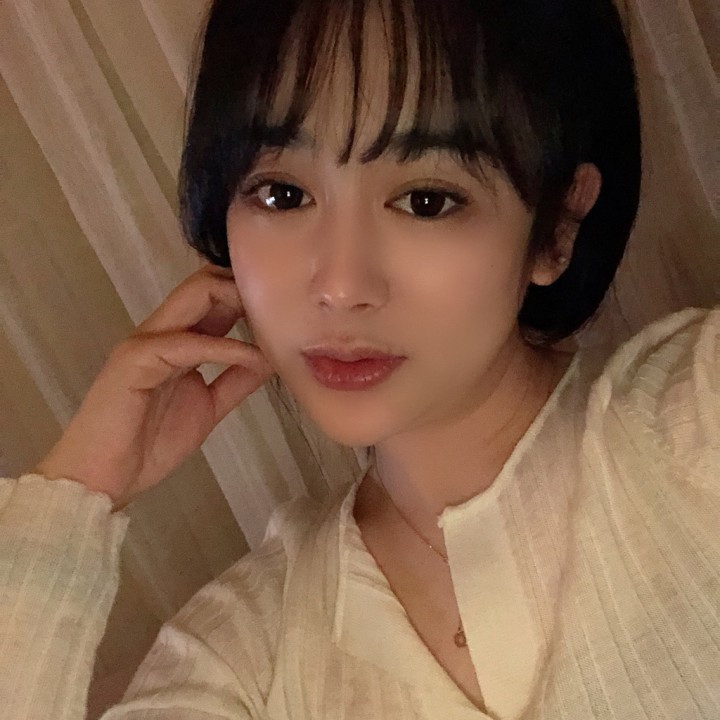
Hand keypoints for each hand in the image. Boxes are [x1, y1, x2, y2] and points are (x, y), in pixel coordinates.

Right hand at [31, 263, 274, 510]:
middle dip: (244, 285)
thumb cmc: (149, 444)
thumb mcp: (209, 407)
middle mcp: (160, 332)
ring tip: (275, 318)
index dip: (247, 294)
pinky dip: (226, 347)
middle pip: (203, 284)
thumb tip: (271, 359)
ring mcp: (146, 342)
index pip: (211, 298)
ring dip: (238, 301)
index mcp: (175, 341)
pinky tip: (253, 357)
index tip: (285, 304)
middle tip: (285, 302)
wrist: (103, 479)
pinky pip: (188, 343)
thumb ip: (236, 381)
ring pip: (194, 297)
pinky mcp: (136, 360)